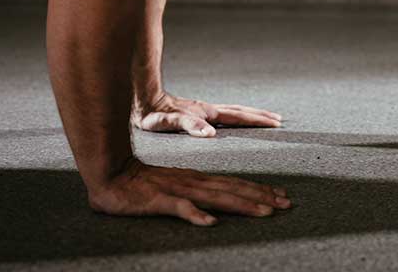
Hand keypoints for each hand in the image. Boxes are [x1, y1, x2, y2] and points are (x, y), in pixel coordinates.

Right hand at [87, 156, 290, 225]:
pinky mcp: (160, 200)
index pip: (235, 184)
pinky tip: (210, 222)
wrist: (111, 175)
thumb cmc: (141, 185)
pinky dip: (195, 214)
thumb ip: (195, 197)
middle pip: (234, 189)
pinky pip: (180, 208)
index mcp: (198, 179)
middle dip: (263, 197)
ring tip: (264, 212)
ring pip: (217, 197)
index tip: (281, 196)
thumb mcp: (175, 188)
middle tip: (287, 204)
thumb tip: (216, 211)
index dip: (259, 190)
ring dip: (242, 204)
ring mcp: (178, 190)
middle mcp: (194, 182)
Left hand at [132, 91, 281, 136]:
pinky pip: (224, 113)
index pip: (239, 116)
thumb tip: (212, 133)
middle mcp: (208, 109)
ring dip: (251, 114)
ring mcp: (203, 109)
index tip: (276, 123)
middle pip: (241, 111)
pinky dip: (237, 115)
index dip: (258, 120)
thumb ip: (189, 126)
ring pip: (234, 110)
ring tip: (265, 117)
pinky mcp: (196, 112)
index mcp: (206, 113)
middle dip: (261, 116)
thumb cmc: (150, 114)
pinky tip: (234, 120)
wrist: (140, 98)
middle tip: (280, 120)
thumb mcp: (166, 122)